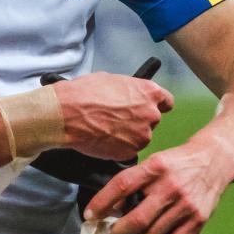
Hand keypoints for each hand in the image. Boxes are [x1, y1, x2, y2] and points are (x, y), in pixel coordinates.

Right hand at [52, 73, 172, 160]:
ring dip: (129, 135)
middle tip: (119, 118)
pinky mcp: (129, 152)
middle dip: (139, 120)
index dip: (157, 105)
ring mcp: (141, 135)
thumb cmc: (85, 93)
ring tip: (107, 128)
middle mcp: (150, 114)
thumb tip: (129, 95)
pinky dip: (118, 147)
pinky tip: (104, 138)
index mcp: (149, 92)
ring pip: (140, 137)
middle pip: (152, 120)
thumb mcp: (113, 80)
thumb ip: (130, 90)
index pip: (166, 102)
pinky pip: (128, 150)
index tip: (150, 107)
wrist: (66, 113)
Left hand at [83, 133, 233, 233]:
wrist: (214, 160)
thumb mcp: (154, 162)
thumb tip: (111, 208)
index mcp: (155, 167)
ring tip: (142, 229)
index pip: (122, 186)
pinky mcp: (198, 219)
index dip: (102, 202)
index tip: (90, 215)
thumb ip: (135, 182)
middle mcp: (170, 186)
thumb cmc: (177, 163)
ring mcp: (185, 205)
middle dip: (119, 230)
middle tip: (114, 232)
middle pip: (137, 218)